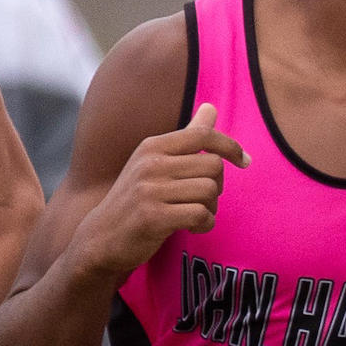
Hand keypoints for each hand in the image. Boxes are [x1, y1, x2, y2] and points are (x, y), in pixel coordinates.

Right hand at [81, 102, 246, 278]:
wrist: (101, 239)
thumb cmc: (137, 199)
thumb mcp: (155, 162)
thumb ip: (187, 137)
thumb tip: (211, 107)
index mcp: (152, 146)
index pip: (202, 135)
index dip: (231, 146)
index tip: (244, 161)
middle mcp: (150, 164)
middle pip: (213, 166)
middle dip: (217, 186)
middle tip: (203, 199)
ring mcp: (149, 190)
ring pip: (209, 191)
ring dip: (211, 208)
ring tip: (194, 214)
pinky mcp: (153, 217)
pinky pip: (201, 214)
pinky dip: (204, 224)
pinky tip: (191, 227)